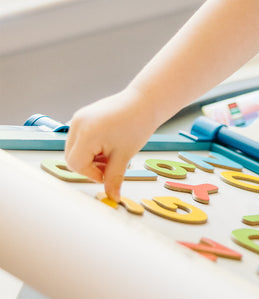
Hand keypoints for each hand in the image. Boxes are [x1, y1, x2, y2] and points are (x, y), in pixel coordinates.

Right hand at [64, 87, 158, 202]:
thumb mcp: (125, 156)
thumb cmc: (137, 125)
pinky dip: (91, 147)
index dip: (92, 174)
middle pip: (72, 157)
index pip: (76, 164)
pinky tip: (109, 144)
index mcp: (86, 133)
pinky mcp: (83, 116)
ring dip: (90, 157)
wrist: (146, 102)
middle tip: (111, 165)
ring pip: (75, 149)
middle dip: (90, 167)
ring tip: (112, 153)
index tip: (108, 174)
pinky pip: (79, 138)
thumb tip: (112, 197)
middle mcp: (77, 124)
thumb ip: (114, 178)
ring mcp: (78, 118)